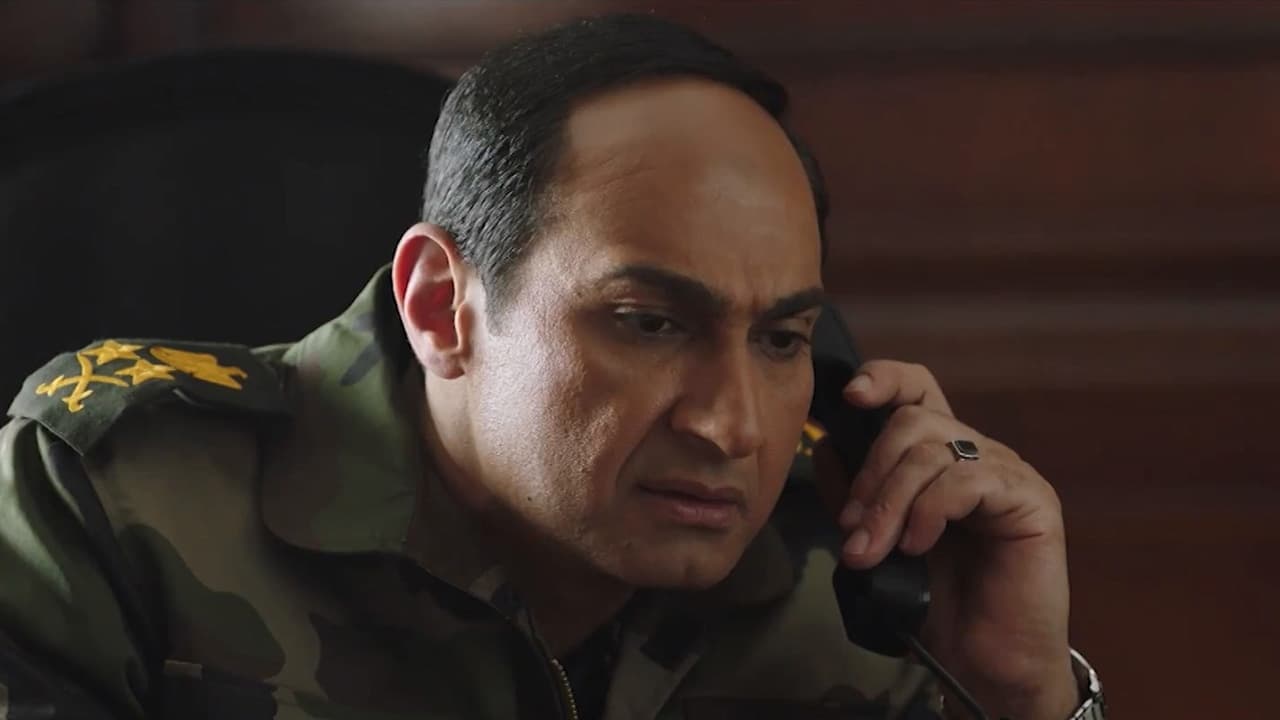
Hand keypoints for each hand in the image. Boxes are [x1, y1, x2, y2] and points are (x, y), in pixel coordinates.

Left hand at [813, 360, 1077, 719]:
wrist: (982, 662)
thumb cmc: (936, 603)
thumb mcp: (880, 541)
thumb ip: (856, 494)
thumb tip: (826, 445)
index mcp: (943, 458)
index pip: (917, 390)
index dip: (884, 379)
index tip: (850, 395)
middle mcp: (978, 454)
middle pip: (912, 421)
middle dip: (870, 475)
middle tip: (851, 529)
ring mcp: (1008, 473)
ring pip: (932, 451)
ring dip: (889, 503)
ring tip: (874, 551)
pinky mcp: (1031, 499)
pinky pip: (966, 480)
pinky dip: (929, 512)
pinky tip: (918, 547)